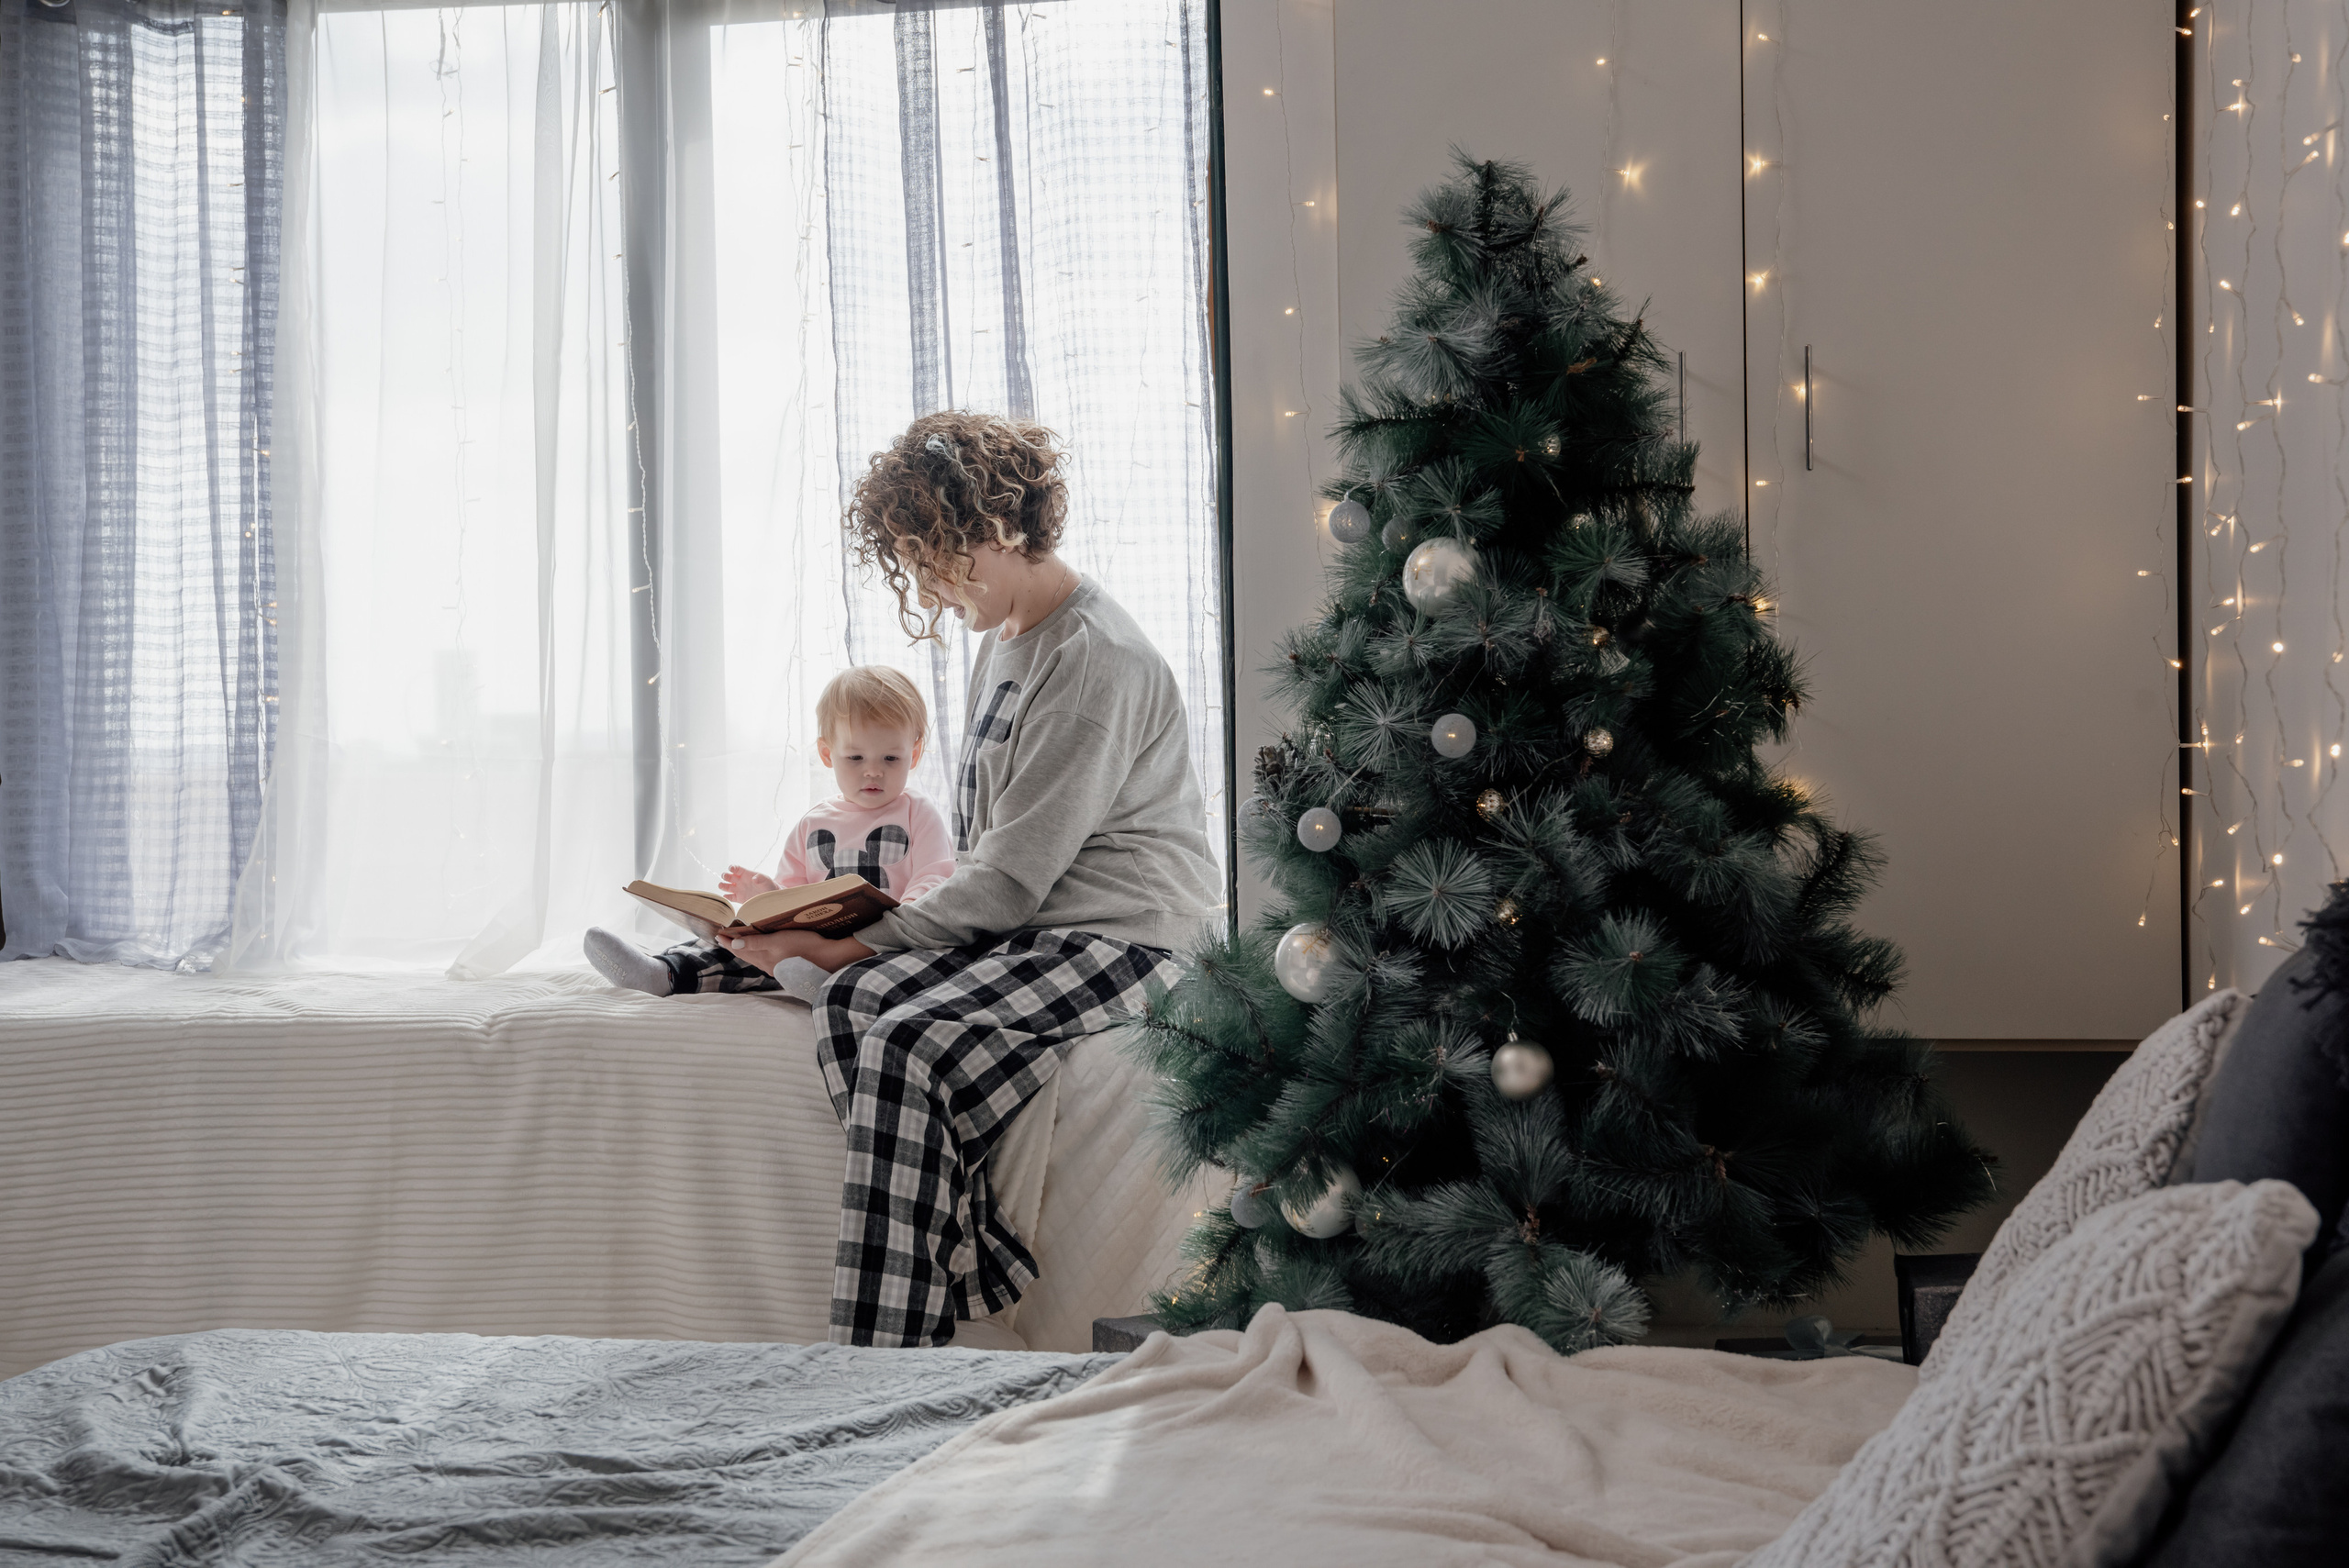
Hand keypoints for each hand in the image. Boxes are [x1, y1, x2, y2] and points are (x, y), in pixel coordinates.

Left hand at [717, 927, 877, 975]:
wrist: (829, 958)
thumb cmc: (805, 946)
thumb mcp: (778, 941)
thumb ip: (755, 943)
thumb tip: (733, 944)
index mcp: (764, 959)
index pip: (740, 950)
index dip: (728, 942)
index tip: (717, 933)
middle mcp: (769, 966)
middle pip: (746, 955)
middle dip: (734, 946)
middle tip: (723, 937)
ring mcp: (778, 967)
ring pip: (756, 958)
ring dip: (746, 949)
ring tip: (738, 942)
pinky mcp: (787, 966)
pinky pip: (766, 959)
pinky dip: (758, 952)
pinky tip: (761, 950)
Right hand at [718, 864, 778, 900]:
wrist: (770, 896)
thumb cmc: (768, 885)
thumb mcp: (766, 880)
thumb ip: (760, 878)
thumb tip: (754, 879)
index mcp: (745, 874)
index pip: (736, 869)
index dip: (732, 868)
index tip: (731, 869)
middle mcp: (740, 881)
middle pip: (728, 877)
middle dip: (725, 876)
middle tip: (725, 877)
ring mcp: (739, 890)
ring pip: (727, 887)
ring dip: (722, 886)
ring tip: (721, 886)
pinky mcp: (739, 898)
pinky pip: (730, 897)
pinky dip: (727, 897)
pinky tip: (726, 896)